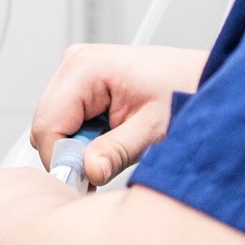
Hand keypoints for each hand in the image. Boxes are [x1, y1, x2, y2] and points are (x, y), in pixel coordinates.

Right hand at [29, 44, 207, 186]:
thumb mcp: (153, 128)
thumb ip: (117, 150)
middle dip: (70, 154)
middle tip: (104, 167)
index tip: (89, 181)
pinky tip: (109, 137)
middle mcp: (74, 63)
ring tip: (113, 148)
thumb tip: (88, 171)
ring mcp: (75, 71)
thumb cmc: (183, 91)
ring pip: (53, 125)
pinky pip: (65, 119)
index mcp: (85, 68)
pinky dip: (82, 137)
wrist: (198, 77)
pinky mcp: (80, 82)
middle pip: (45, 125)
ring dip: (77, 146)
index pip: (48, 126)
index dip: (64, 160)